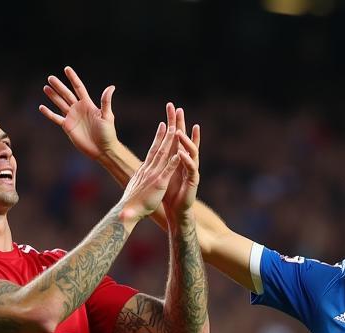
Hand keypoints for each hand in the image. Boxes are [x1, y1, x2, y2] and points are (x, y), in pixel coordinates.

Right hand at [40, 67, 118, 162]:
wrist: (103, 150)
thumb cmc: (108, 134)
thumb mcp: (107, 116)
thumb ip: (106, 102)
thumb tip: (111, 87)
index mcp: (88, 104)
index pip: (78, 88)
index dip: (73, 78)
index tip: (66, 69)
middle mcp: (78, 109)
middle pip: (66, 94)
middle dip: (59, 86)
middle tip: (50, 78)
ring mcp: (72, 117)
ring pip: (60, 103)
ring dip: (53, 96)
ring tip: (45, 87)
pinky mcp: (68, 127)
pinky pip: (56, 118)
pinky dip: (49, 113)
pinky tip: (41, 107)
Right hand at [118, 121, 179, 224]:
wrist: (126, 214)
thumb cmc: (130, 205)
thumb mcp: (134, 188)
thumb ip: (138, 182)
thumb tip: (137, 179)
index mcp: (144, 170)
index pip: (153, 151)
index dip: (159, 138)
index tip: (164, 126)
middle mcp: (149, 170)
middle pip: (160, 148)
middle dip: (167, 132)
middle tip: (173, 119)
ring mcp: (153, 176)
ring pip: (164, 155)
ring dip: (171, 142)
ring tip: (177, 128)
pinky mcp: (158, 185)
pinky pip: (167, 171)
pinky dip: (173, 162)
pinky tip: (180, 154)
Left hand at [161, 104, 200, 220]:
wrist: (176, 212)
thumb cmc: (168, 194)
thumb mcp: (159, 175)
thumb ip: (158, 163)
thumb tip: (151, 152)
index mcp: (176, 159)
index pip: (174, 137)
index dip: (173, 122)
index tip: (170, 108)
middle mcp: (185, 161)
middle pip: (183, 139)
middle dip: (181, 123)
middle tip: (179, 109)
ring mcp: (190, 170)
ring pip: (191, 151)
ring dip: (185, 141)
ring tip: (179, 131)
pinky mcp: (193, 181)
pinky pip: (191, 168)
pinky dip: (187, 160)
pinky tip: (183, 153)